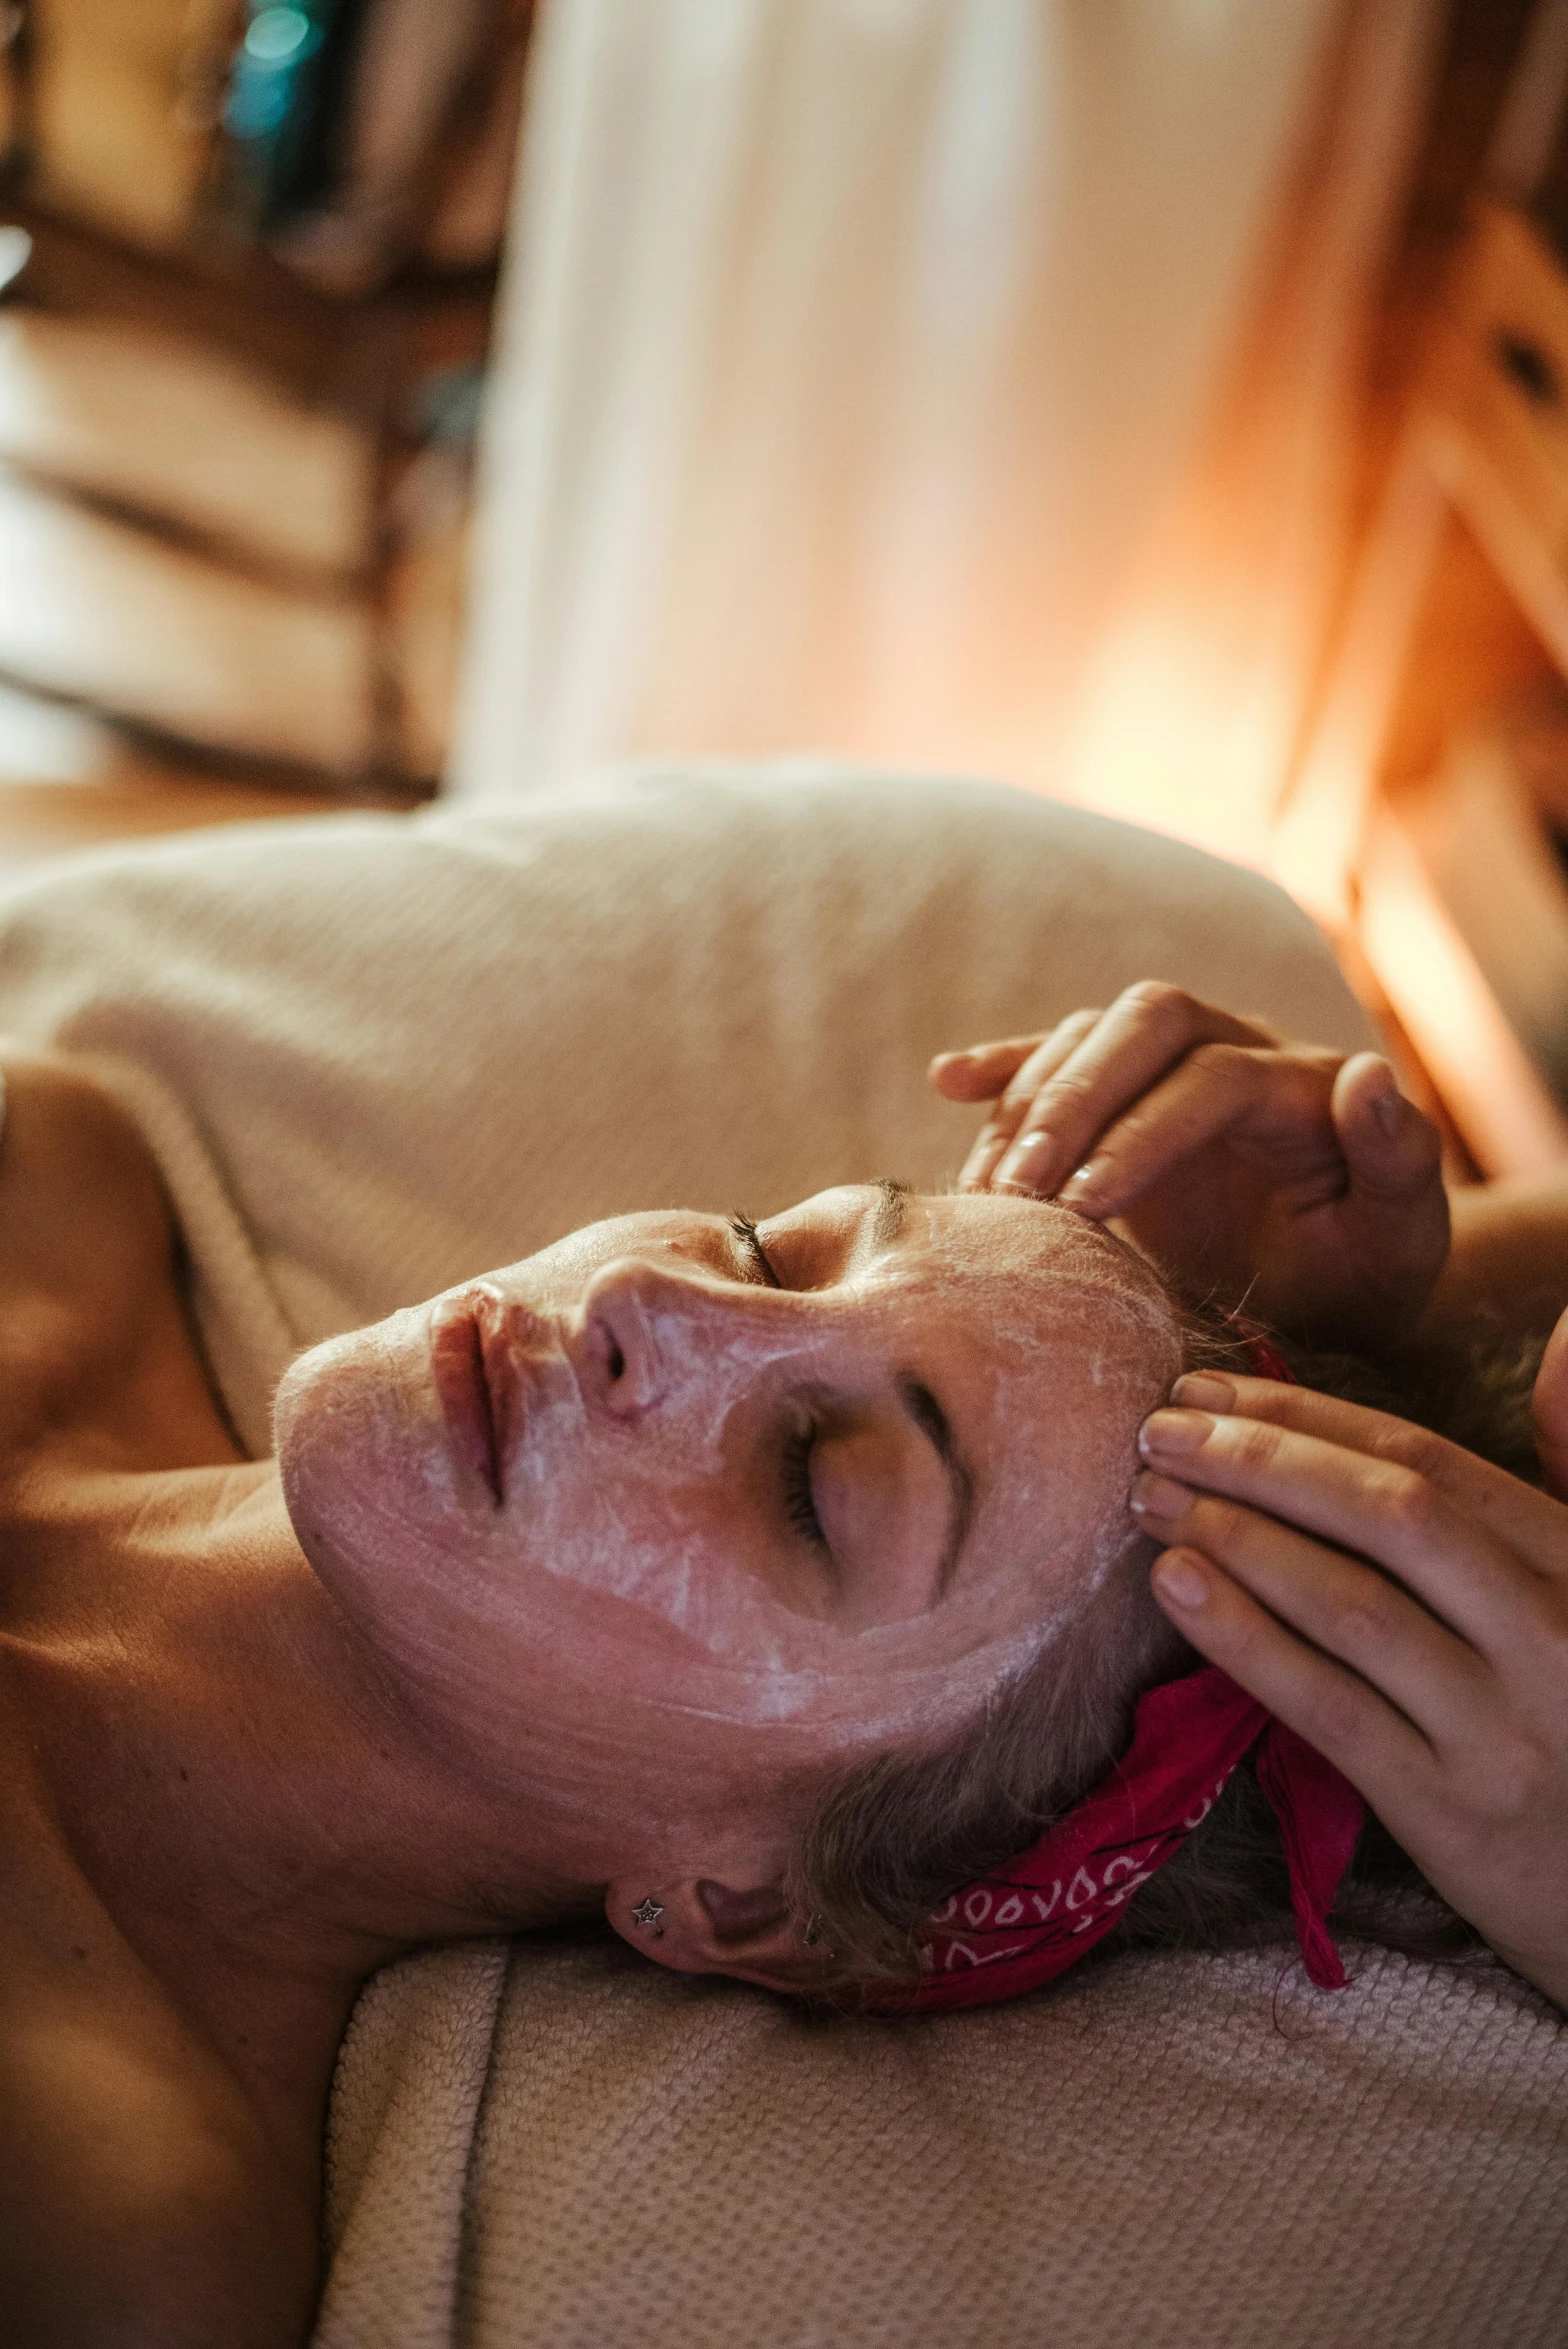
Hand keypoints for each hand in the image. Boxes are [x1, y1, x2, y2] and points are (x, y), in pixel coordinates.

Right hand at [930, 980, 1449, 1342]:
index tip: (1088, 1205)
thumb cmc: (1365, 1274)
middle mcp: (1235, 1048)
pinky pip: (1053, 1059)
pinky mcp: (1118, 1097)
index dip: (1144, 1133)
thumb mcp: (1402, 1236)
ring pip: (1088, 1039)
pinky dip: (1002, 1069)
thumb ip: (1398, 1157)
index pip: (1213, 1077)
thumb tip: (1366, 1073)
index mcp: (1303, 1081)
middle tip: (1021, 1189)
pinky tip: (947, 1082)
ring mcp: (1170, 1066)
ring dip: (1029, 1105)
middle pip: (1144, 1026)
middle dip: (1074, 1100)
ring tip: (988, 1194)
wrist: (1330, 1290)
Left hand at [1129, 1347, 1567, 2011]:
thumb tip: (1338, 1438)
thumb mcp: (1561, 1612)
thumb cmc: (1565, 1731)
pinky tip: (1176, 1587)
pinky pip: (1330, 1707)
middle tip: (1160, 1431)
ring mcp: (1504, 1727)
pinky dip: (1244, 1637)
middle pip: (1390, 1513)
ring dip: (1237, 1537)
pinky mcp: (1451, 1812)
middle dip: (1262, 1460)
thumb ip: (1487, 1530)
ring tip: (1151, 1500)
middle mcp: (1554, 1635)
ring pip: (1353, 1603)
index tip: (1211, 1389)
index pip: (1430, 1459)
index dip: (1308, 1416)